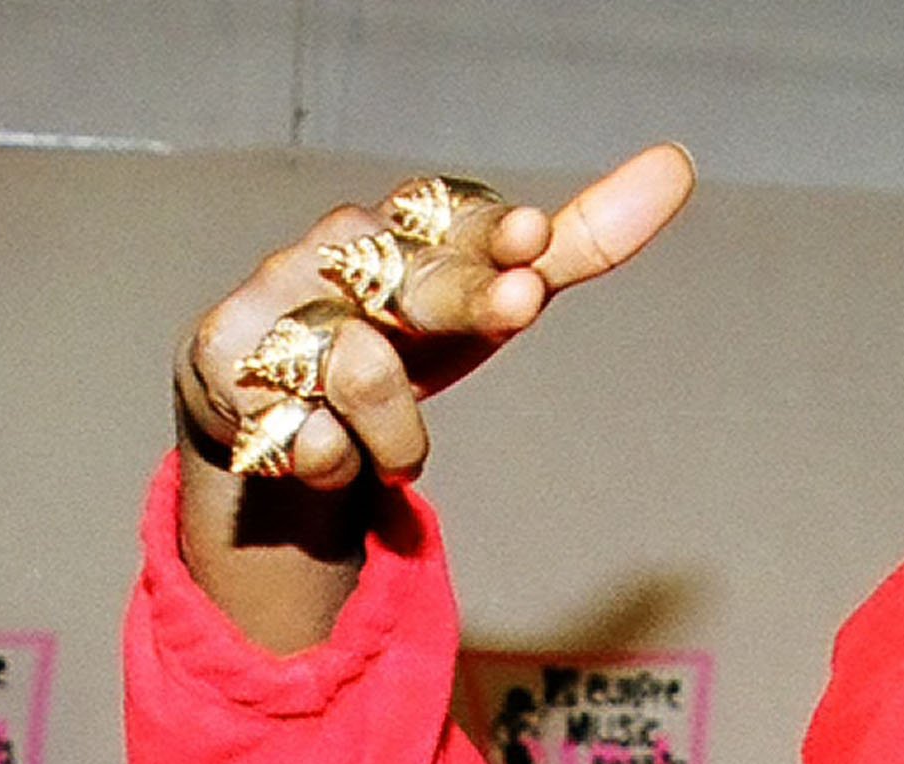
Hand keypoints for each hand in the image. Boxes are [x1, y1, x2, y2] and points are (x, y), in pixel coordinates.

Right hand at [175, 143, 693, 491]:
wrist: (263, 399)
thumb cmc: (400, 339)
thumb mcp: (492, 297)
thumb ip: (577, 244)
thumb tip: (677, 163)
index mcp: (404, 231)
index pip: (450, 220)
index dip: (492, 236)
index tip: (534, 246)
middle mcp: (337, 255)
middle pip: (413, 280)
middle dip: (466, 297)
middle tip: (518, 309)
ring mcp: (278, 308)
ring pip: (363, 372)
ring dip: (400, 435)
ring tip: (386, 450)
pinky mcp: (226, 368)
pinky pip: (307, 438)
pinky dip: (329, 459)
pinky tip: (319, 449)